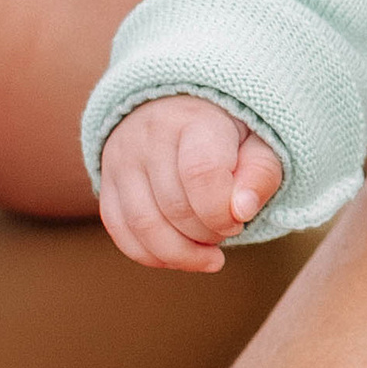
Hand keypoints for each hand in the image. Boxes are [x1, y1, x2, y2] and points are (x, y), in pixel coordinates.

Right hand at [98, 94, 283, 272]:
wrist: (180, 112)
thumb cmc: (228, 136)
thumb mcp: (259, 145)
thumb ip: (260, 175)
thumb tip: (241, 211)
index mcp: (193, 120)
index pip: (201, 174)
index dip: (222, 211)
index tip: (239, 219)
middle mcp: (148, 137)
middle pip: (174, 207)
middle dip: (208, 234)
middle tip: (226, 230)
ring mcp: (121, 160)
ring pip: (143, 225)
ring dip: (181, 253)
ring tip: (207, 253)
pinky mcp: (106, 183)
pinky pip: (120, 232)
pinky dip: (152, 256)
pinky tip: (180, 256)